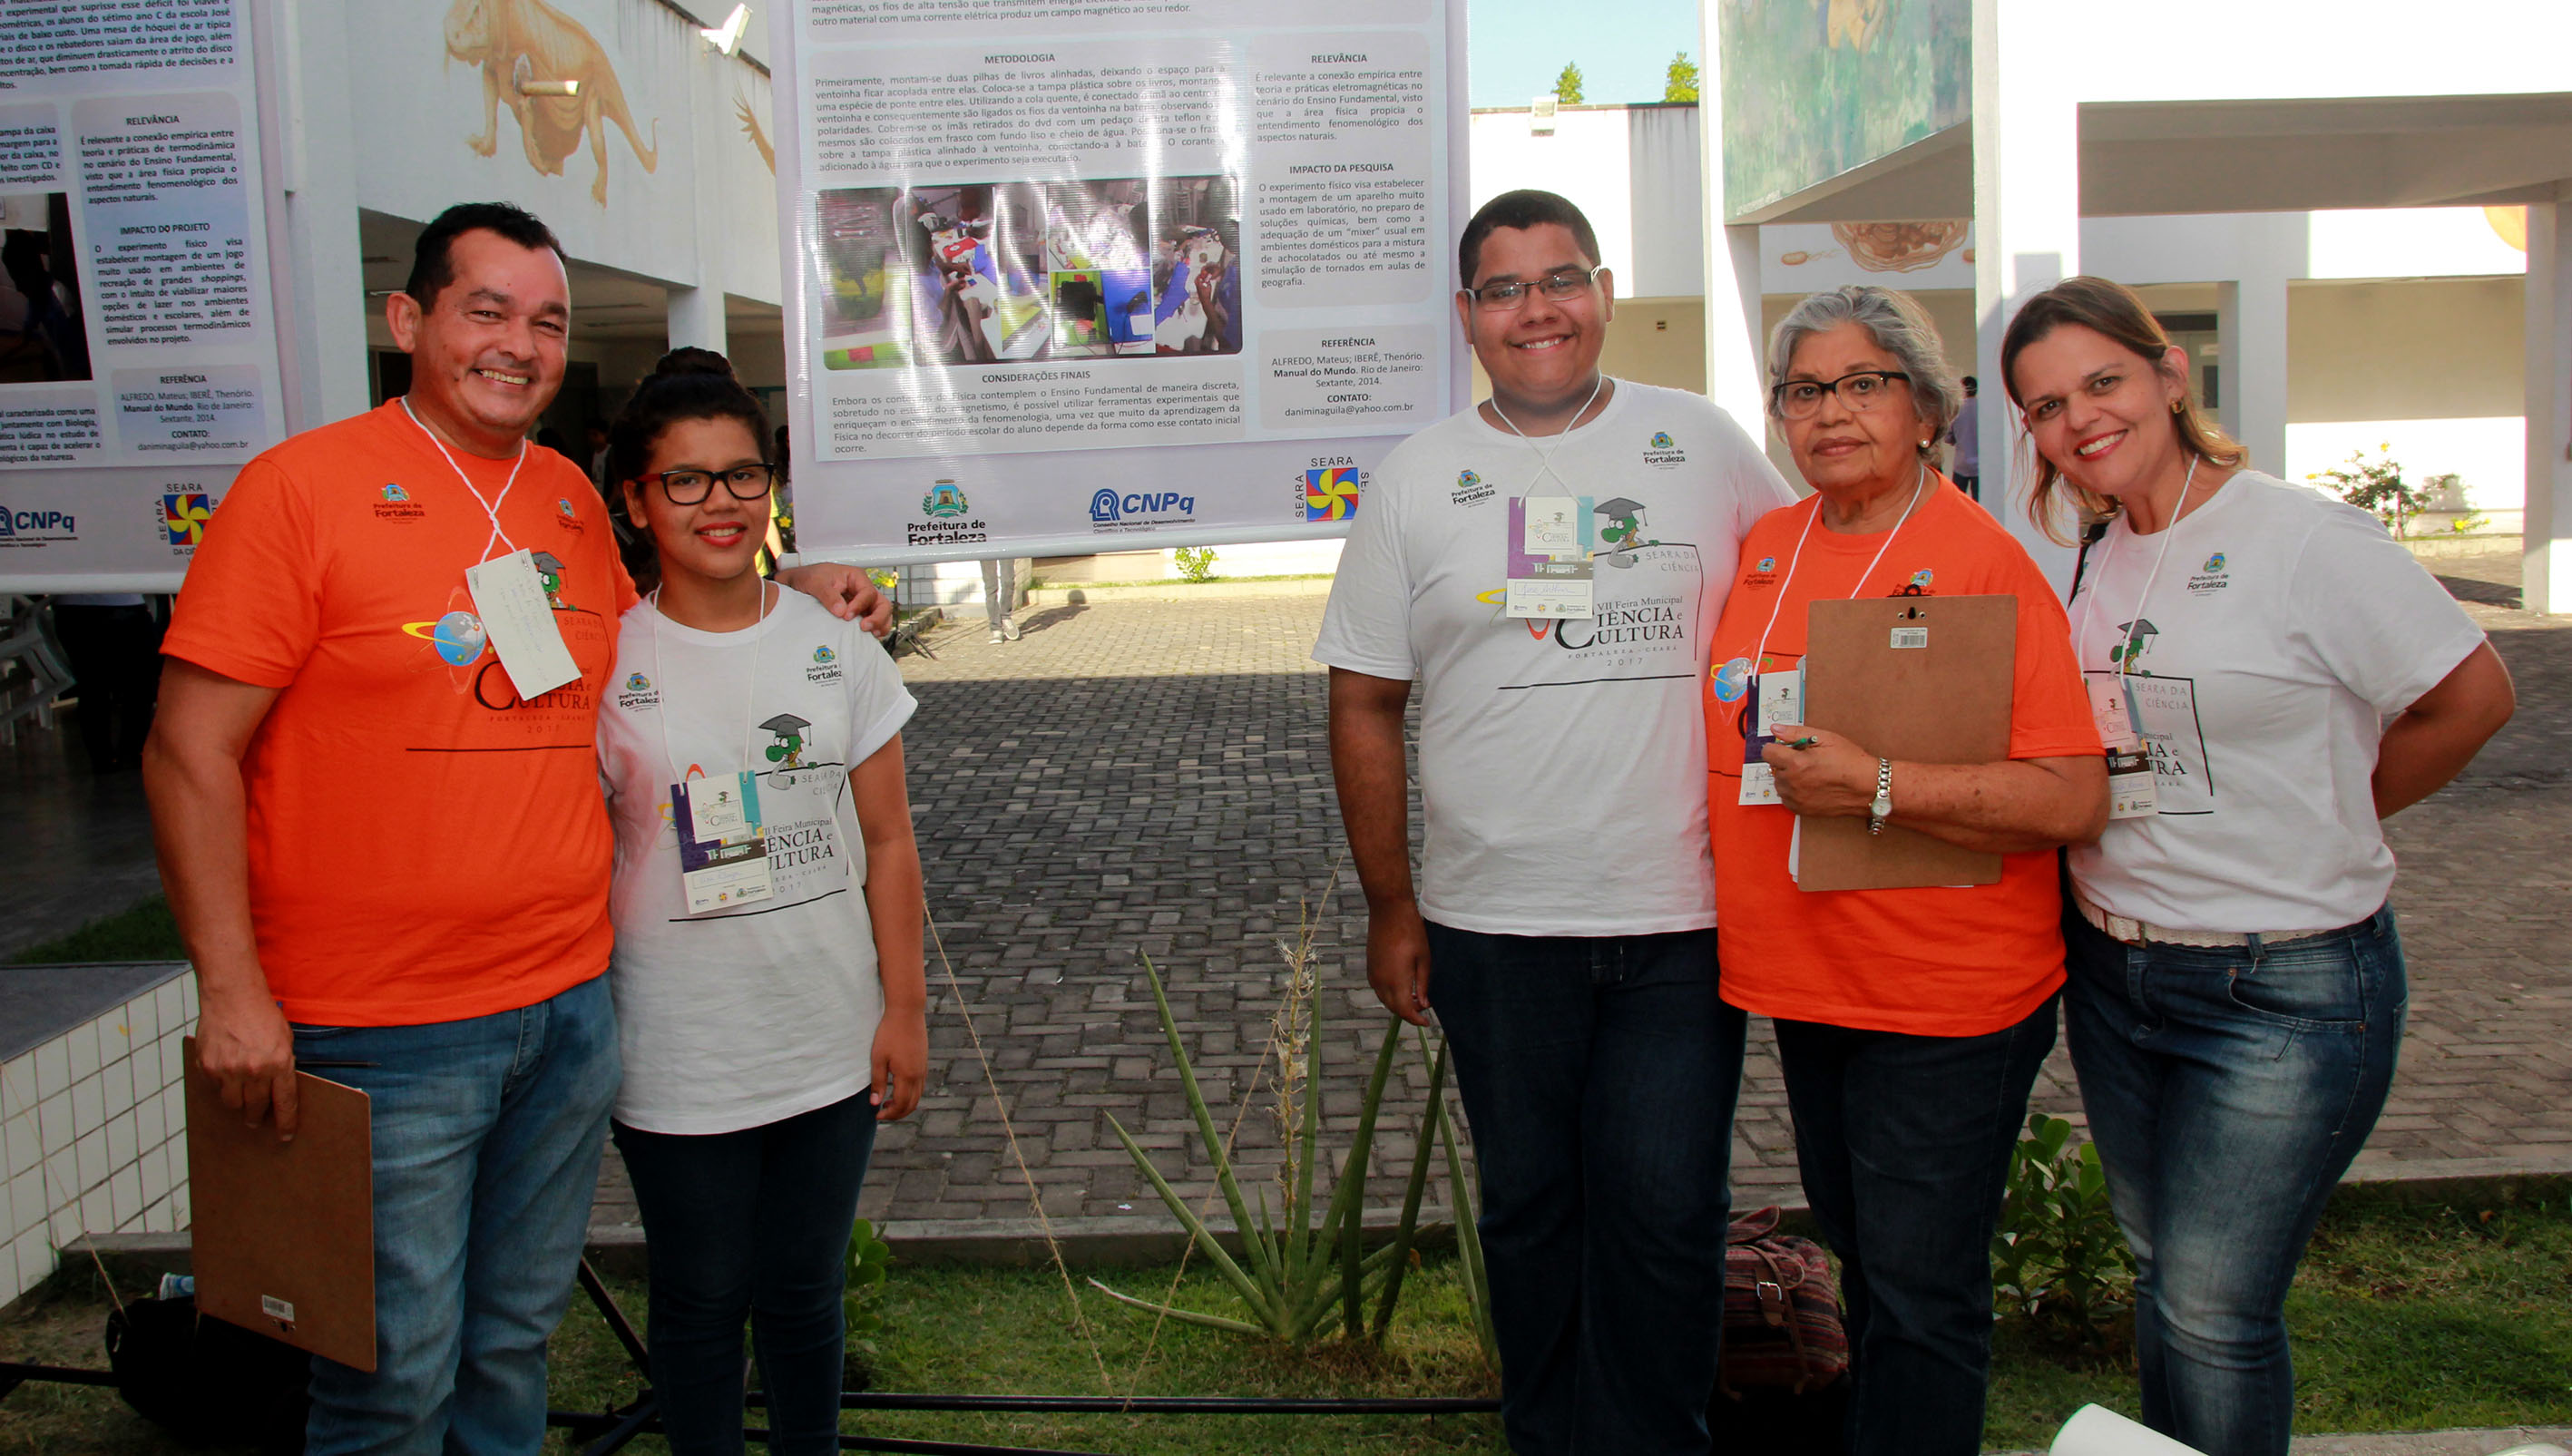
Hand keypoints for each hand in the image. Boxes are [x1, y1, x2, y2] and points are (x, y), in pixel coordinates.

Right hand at [196, 987, 299, 1138]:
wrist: (232, 996)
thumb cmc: (262, 1015)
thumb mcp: (285, 1040)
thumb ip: (283, 1065)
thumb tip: (278, 1092)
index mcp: (279, 1063)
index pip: (284, 1103)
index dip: (285, 1123)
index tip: (285, 1136)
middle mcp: (253, 1070)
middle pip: (255, 1108)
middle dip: (257, 1117)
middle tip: (257, 1119)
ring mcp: (228, 1069)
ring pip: (232, 1104)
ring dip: (238, 1104)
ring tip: (241, 1097)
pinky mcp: (208, 1066)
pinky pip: (214, 1089)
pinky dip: (220, 1087)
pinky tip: (225, 1076)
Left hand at [776, 563, 893, 637]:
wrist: (797, 585)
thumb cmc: (808, 577)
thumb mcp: (815, 582)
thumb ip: (828, 595)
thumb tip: (841, 611)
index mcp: (856, 578)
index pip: (868, 592)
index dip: (860, 605)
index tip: (847, 616)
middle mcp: (861, 590)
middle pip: (881, 603)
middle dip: (878, 617)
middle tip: (865, 628)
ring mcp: (861, 603)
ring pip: (881, 613)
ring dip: (880, 624)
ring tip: (871, 635)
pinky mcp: (857, 614)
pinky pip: (872, 621)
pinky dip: (874, 629)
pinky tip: (868, 637)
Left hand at [871, 1006, 927, 1120]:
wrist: (907, 1012)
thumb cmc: (889, 1033)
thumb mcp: (878, 1059)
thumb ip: (878, 1082)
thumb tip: (874, 1103)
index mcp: (907, 1076)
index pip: (901, 1105)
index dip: (889, 1114)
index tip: (877, 1114)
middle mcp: (919, 1075)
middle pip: (912, 1104)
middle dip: (898, 1113)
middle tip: (882, 1113)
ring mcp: (923, 1068)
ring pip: (918, 1096)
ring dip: (904, 1104)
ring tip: (888, 1102)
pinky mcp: (924, 1061)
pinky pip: (920, 1085)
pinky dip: (910, 1094)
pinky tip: (898, 1088)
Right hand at [1365, 904, 1433, 1026]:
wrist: (1388, 911)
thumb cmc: (1411, 932)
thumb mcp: (1424, 959)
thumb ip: (1423, 984)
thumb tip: (1424, 1003)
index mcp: (1396, 980)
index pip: (1405, 1011)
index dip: (1416, 1020)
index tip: (1427, 1023)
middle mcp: (1381, 981)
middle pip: (1393, 1008)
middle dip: (1408, 1012)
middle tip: (1423, 1007)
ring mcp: (1373, 973)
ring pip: (1384, 999)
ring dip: (1398, 1003)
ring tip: (1414, 996)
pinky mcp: (1370, 966)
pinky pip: (1378, 988)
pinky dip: (1389, 994)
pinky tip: (1401, 986)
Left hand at [1761, 724, 1878, 818]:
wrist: (1867, 787)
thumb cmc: (1850, 762)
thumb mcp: (1826, 739)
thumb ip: (1796, 733)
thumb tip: (1776, 730)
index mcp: (1796, 763)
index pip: (1767, 752)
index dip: (1777, 747)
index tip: (1787, 748)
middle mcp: (1793, 783)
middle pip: (1773, 768)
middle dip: (1785, 762)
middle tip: (1806, 760)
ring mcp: (1796, 798)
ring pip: (1779, 784)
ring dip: (1788, 777)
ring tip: (1810, 773)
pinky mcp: (1801, 810)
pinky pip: (1786, 798)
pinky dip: (1793, 792)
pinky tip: (1810, 785)